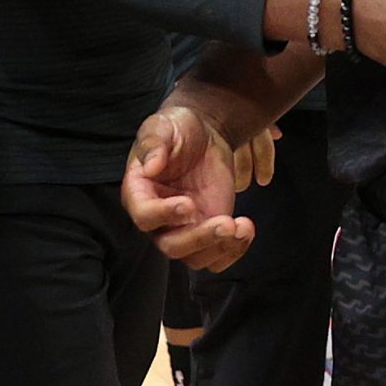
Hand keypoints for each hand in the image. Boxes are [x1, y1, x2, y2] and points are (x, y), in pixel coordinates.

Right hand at [123, 105, 254, 271]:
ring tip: (242, 226)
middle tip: (226, 222)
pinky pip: (216, 256)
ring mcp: (184, 228)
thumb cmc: (178, 129)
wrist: (205, 133)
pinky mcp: (207, 230)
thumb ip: (153, 143)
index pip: (144, 216)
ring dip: (220, 248)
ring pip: (195, 258)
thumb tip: (150, 165)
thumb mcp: (163, 126)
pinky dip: (233, 250)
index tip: (187, 204)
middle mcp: (159, 219)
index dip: (163, 215)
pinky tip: (246, 229)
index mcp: (140, 194)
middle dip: (199, 238)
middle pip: (171, 246)